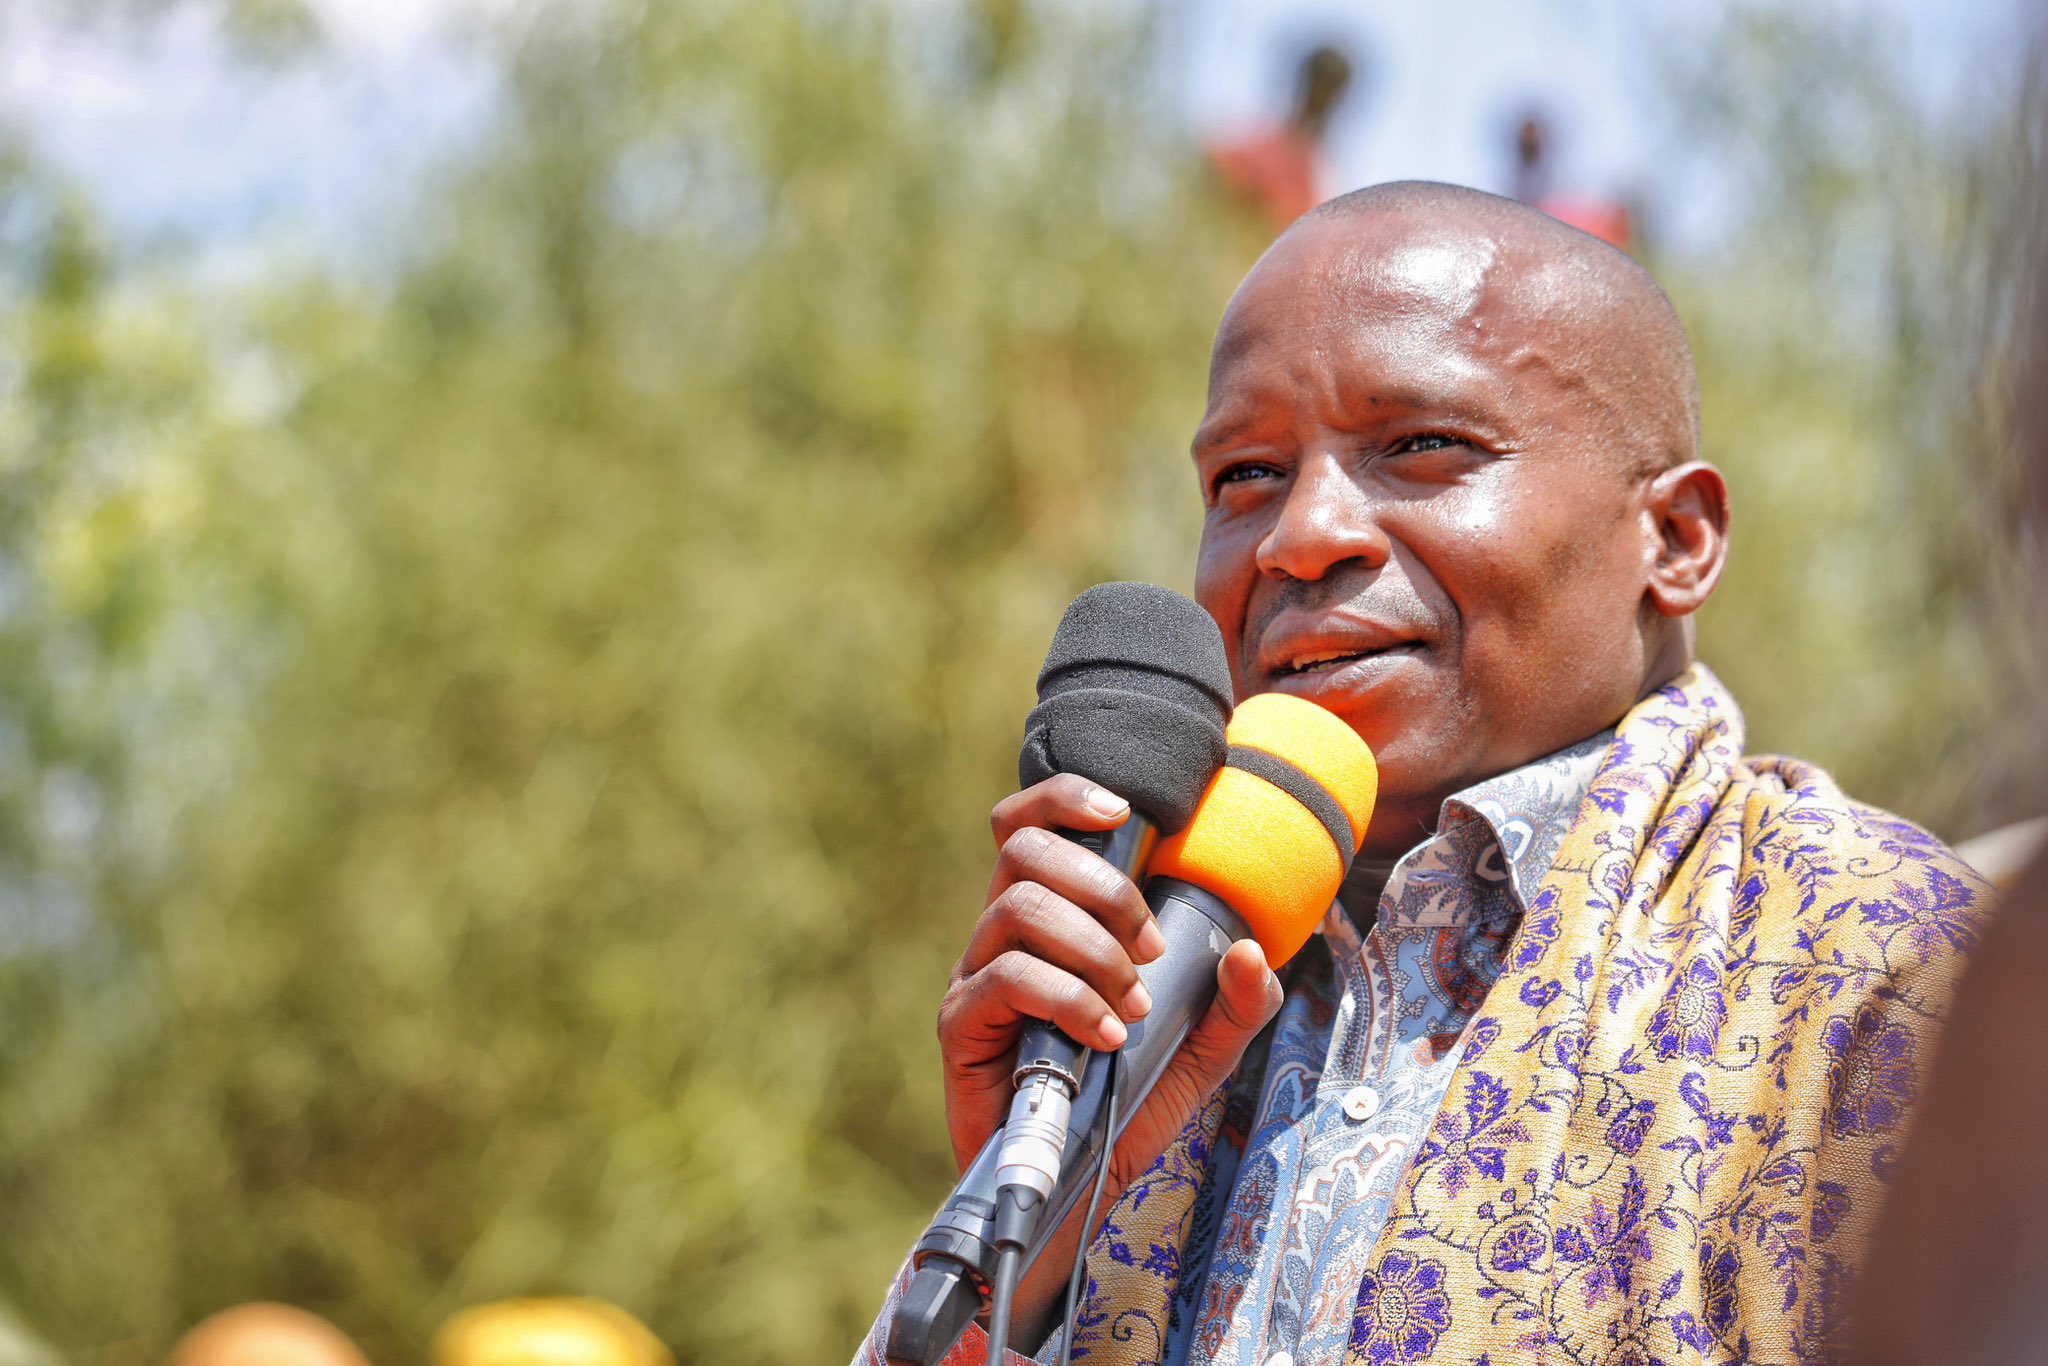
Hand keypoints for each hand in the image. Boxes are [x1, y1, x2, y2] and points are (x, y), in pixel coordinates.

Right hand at [935, 775, 1283, 1342]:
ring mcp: (976, 975)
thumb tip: (1248, 948)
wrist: (1077, 1186)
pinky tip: (1107, 1034)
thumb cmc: (1128, 1101)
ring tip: (1133, 1004)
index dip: (1066, 797)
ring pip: (1017, 907)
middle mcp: (1003, 934)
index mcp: (1050, 916)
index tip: (1125, 815)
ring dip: (1093, 949)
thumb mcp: (1205, 1047)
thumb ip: (1237, 998)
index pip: (1031, 823)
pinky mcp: (961, 1025)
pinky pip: (1005, 979)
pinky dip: (1068, 998)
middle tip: (1152, 950)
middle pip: (1023, 849)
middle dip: (1104, 887)